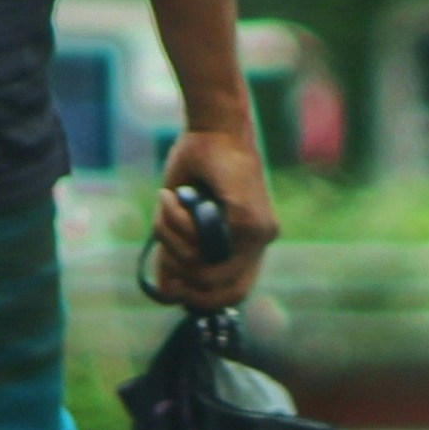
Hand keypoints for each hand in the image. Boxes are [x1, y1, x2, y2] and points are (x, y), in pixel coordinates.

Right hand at [147, 127, 278, 308]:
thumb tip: (168, 291)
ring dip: (173, 238)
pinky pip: (199, 240)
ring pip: (204, 264)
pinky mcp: (247, 217)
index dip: (203, 300)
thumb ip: (178, 254)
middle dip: (189, 279)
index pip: (236, 293)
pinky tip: (172, 196)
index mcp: (250, 243)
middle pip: (226, 290)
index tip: (174, 290)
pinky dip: (177, 220)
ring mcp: (258, 230)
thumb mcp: (180, 220)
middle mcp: (261, 239)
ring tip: (167, 205)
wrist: (212, 129)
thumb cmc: (194, 171)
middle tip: (167, 255)